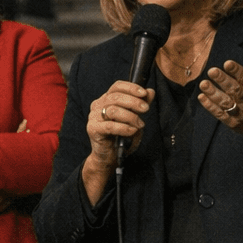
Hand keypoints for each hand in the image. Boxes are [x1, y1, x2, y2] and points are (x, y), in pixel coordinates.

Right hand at [81, 80, 152, 204]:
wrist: (109, 156)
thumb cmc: (121, 135)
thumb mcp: (134, 118)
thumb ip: (141, 104)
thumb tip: (150, 91)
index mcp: (106, 99)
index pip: (117, 86)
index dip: (131, 87)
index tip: (144, 93)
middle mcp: (97, 105)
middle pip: (115, 97)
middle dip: (133, 102)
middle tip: (146, 109)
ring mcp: (93, 117)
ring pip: (112, 110)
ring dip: (130, 116)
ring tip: (140, 124)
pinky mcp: (92, 129)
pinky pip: (109, 126)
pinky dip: (123, 127)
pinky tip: (132, 131)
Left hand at [198, 40, 242, 162]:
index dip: (237, 71)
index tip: (227, 63)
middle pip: (235, 91)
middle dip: (223, 81)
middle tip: (212, 71)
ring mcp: (241, 113)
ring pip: (226, 103)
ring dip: (214, 94)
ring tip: (203, 84)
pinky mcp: (233, 123)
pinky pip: (220, 114)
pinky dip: (210, 106)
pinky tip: (201, 97)